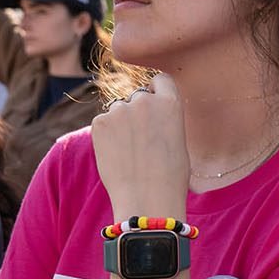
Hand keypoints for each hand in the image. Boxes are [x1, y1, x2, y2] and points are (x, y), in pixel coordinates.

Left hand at [90, 73, 188, 221]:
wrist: (147, 198)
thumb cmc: (170, 176)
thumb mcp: (178, 139)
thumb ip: (164, 119)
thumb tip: (150, 113)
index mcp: (170, 102)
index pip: (160, 80)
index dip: (157, 93)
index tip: (155, 107)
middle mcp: (144, 100)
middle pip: (137, 97)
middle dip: (138, 112)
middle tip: (141, 140)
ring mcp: (120, 110)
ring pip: (118, 110)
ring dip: (121, 123)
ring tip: (129, 151)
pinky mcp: (100, 122)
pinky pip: (103, 122)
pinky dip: (107, 135)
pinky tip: (117, 154)